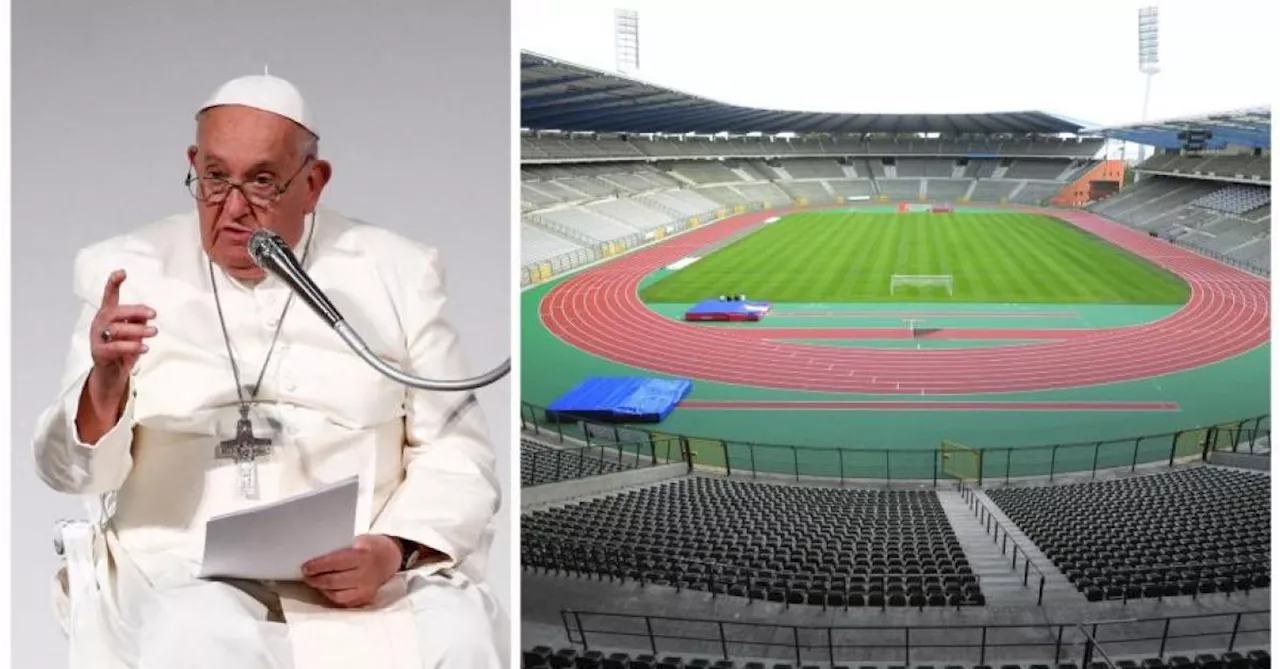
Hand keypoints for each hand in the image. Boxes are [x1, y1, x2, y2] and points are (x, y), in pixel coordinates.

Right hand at [77, 270, 156, 441]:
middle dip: (135, 311)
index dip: (113, 283)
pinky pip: (115, 348)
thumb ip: (139, 321)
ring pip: (116, 329)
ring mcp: (97, 339)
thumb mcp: (134, 334)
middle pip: (115, 312)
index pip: (109, 296)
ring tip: (154, 332)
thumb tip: (148, 313)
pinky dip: (131, 347)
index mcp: (107, 316)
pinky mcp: (99, 353)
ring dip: (137, 330)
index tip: (122, 272)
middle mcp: (99, 324)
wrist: (111, 376)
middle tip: (154, 314)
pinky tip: (144, 348)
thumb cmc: (123, 350)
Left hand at [301, 534, 401, 607]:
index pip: (336, 562)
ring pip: (337, 595)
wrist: (389, 558)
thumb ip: (339, 549)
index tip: (305, 566)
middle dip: (316, 579)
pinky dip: (332, 596)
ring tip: (314, 582)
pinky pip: (343, 602)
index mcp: (364, 556)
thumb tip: (315, 557)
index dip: (318, 566)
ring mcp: (366, 589)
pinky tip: (326, 589)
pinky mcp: (365, 599)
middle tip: (306, 575)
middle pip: (334, 581)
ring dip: (322, 589)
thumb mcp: (357, 540)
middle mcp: (366, 574)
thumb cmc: (368, 547)